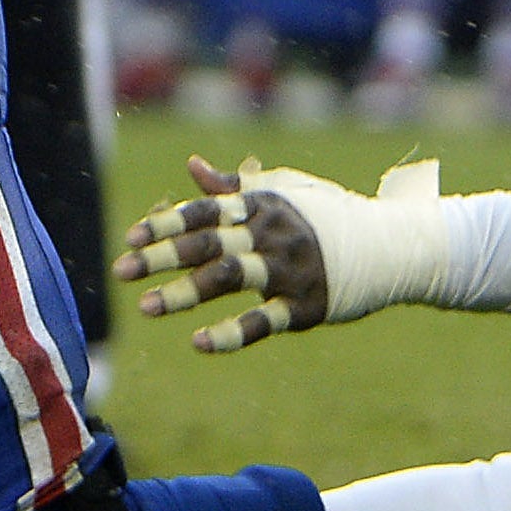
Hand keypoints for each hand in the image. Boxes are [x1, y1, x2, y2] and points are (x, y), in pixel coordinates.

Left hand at [115, 154, 332, 349]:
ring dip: (185, 293)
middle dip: (161, 257)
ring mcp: (290, 270)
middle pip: (208, 243)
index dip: (166, 224)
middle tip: (121, 271)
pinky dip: (232, 334)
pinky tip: (199, 343)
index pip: (204, 211)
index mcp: (261, 205)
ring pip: (230, 278)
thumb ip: (234, 185)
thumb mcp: (284, 191)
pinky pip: (265, 321)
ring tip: (147, 307)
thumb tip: (192, 167)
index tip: (131, 238)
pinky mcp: (306, 306)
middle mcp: (272, 234)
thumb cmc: (326, 215)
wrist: (389, 246)